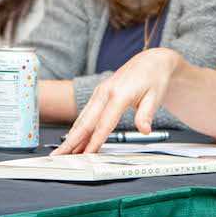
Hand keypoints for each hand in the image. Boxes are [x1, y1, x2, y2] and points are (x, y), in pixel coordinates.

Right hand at [53, 47, 178, 154]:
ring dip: (71, 135)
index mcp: (119, 94)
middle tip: (59, 156)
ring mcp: (100, 92)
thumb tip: (144, 129)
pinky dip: (78, 128)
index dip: (94, 141)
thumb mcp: (156, 96)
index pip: (104, 124)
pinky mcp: (99, 94)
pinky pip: (86, 113)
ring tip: (62, 152)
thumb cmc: (154, 77)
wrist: (151, 60)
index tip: (86, 155)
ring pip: (82, 118)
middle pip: (85, 122)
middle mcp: (105, 92)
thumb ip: (146, 114)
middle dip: (72, 141)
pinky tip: (74, 138)